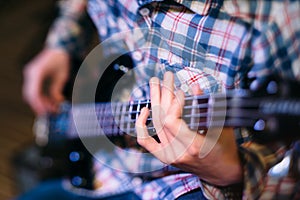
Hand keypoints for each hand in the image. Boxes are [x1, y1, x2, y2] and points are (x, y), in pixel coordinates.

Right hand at [23, 48, 69, 114]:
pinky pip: (33, 89)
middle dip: (38, 105)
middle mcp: (31, 73)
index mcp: (37, 73)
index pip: (34, 92)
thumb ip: (57, 90)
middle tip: (48, 113)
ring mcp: (30, 74)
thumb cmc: (61, 61)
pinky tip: (48, 101)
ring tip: (51, 108)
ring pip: (30, 93)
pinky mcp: (33, 75)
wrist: (58, 48)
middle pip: (30, 94)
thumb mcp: (62, 77)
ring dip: (39, 101)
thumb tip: (57, 102)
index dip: (38, 104)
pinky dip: (40, 96)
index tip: (44, 112)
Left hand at [136, 71, 242, 185]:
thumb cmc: (226, 148)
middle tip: (167, 76)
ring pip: (156, 124)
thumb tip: (194, 86)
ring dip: (155, 101)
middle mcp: (178, 151)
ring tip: (156, 83)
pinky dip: (141, 126)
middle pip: (162, 118)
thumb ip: (206, 107)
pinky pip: (146, 141)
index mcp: (193, 145)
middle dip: (165, 93)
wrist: (223, 172)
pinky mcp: (165, 157)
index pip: (171, 121)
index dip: (174, 103)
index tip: (181, 90)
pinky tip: (144, 110)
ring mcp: (169, 155)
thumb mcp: (221, 126)